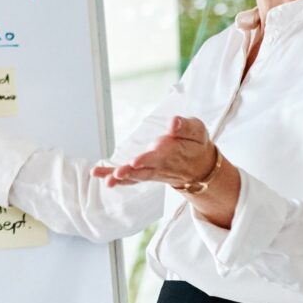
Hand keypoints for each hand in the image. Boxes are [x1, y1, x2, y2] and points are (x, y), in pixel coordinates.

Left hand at [92, 114, 220, 190]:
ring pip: (136, 176)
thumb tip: (173, 122)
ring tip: (107, 180)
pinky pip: (132, 179)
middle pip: (145, 169)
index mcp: (174, 151)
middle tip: (118, 172)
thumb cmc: (196, 144)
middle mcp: (162, 164)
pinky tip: (102, 176)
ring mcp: (153, 171)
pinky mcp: (147, 174)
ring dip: (121, 178)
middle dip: (131, 171)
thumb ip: (186, 126)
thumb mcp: (198, 130)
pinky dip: (118, 180)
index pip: (161, 155)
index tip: (136, 161)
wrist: (200, 167)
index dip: (148, 158)